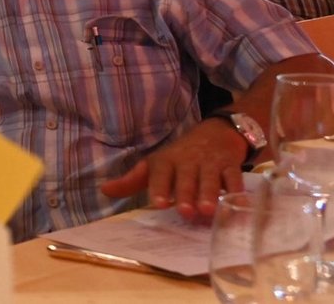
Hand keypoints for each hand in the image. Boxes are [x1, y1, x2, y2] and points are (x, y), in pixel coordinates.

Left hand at [100, 118, 245, 220]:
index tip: (158, 204)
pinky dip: (237, 188)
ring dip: (209, 194)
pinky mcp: (230, 164)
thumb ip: (132, 181)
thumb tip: (104, 190)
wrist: (216, 132)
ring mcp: (209, 162)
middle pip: (186, 178)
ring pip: (209, 179)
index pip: (160, 173)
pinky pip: (234, 176)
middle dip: (185, 194)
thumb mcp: (155, 165)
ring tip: (208, 210)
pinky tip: (239, 202)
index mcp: (165, 161)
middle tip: (185, 212)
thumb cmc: (180, 157)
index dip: (159, 187)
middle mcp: (187, 160)